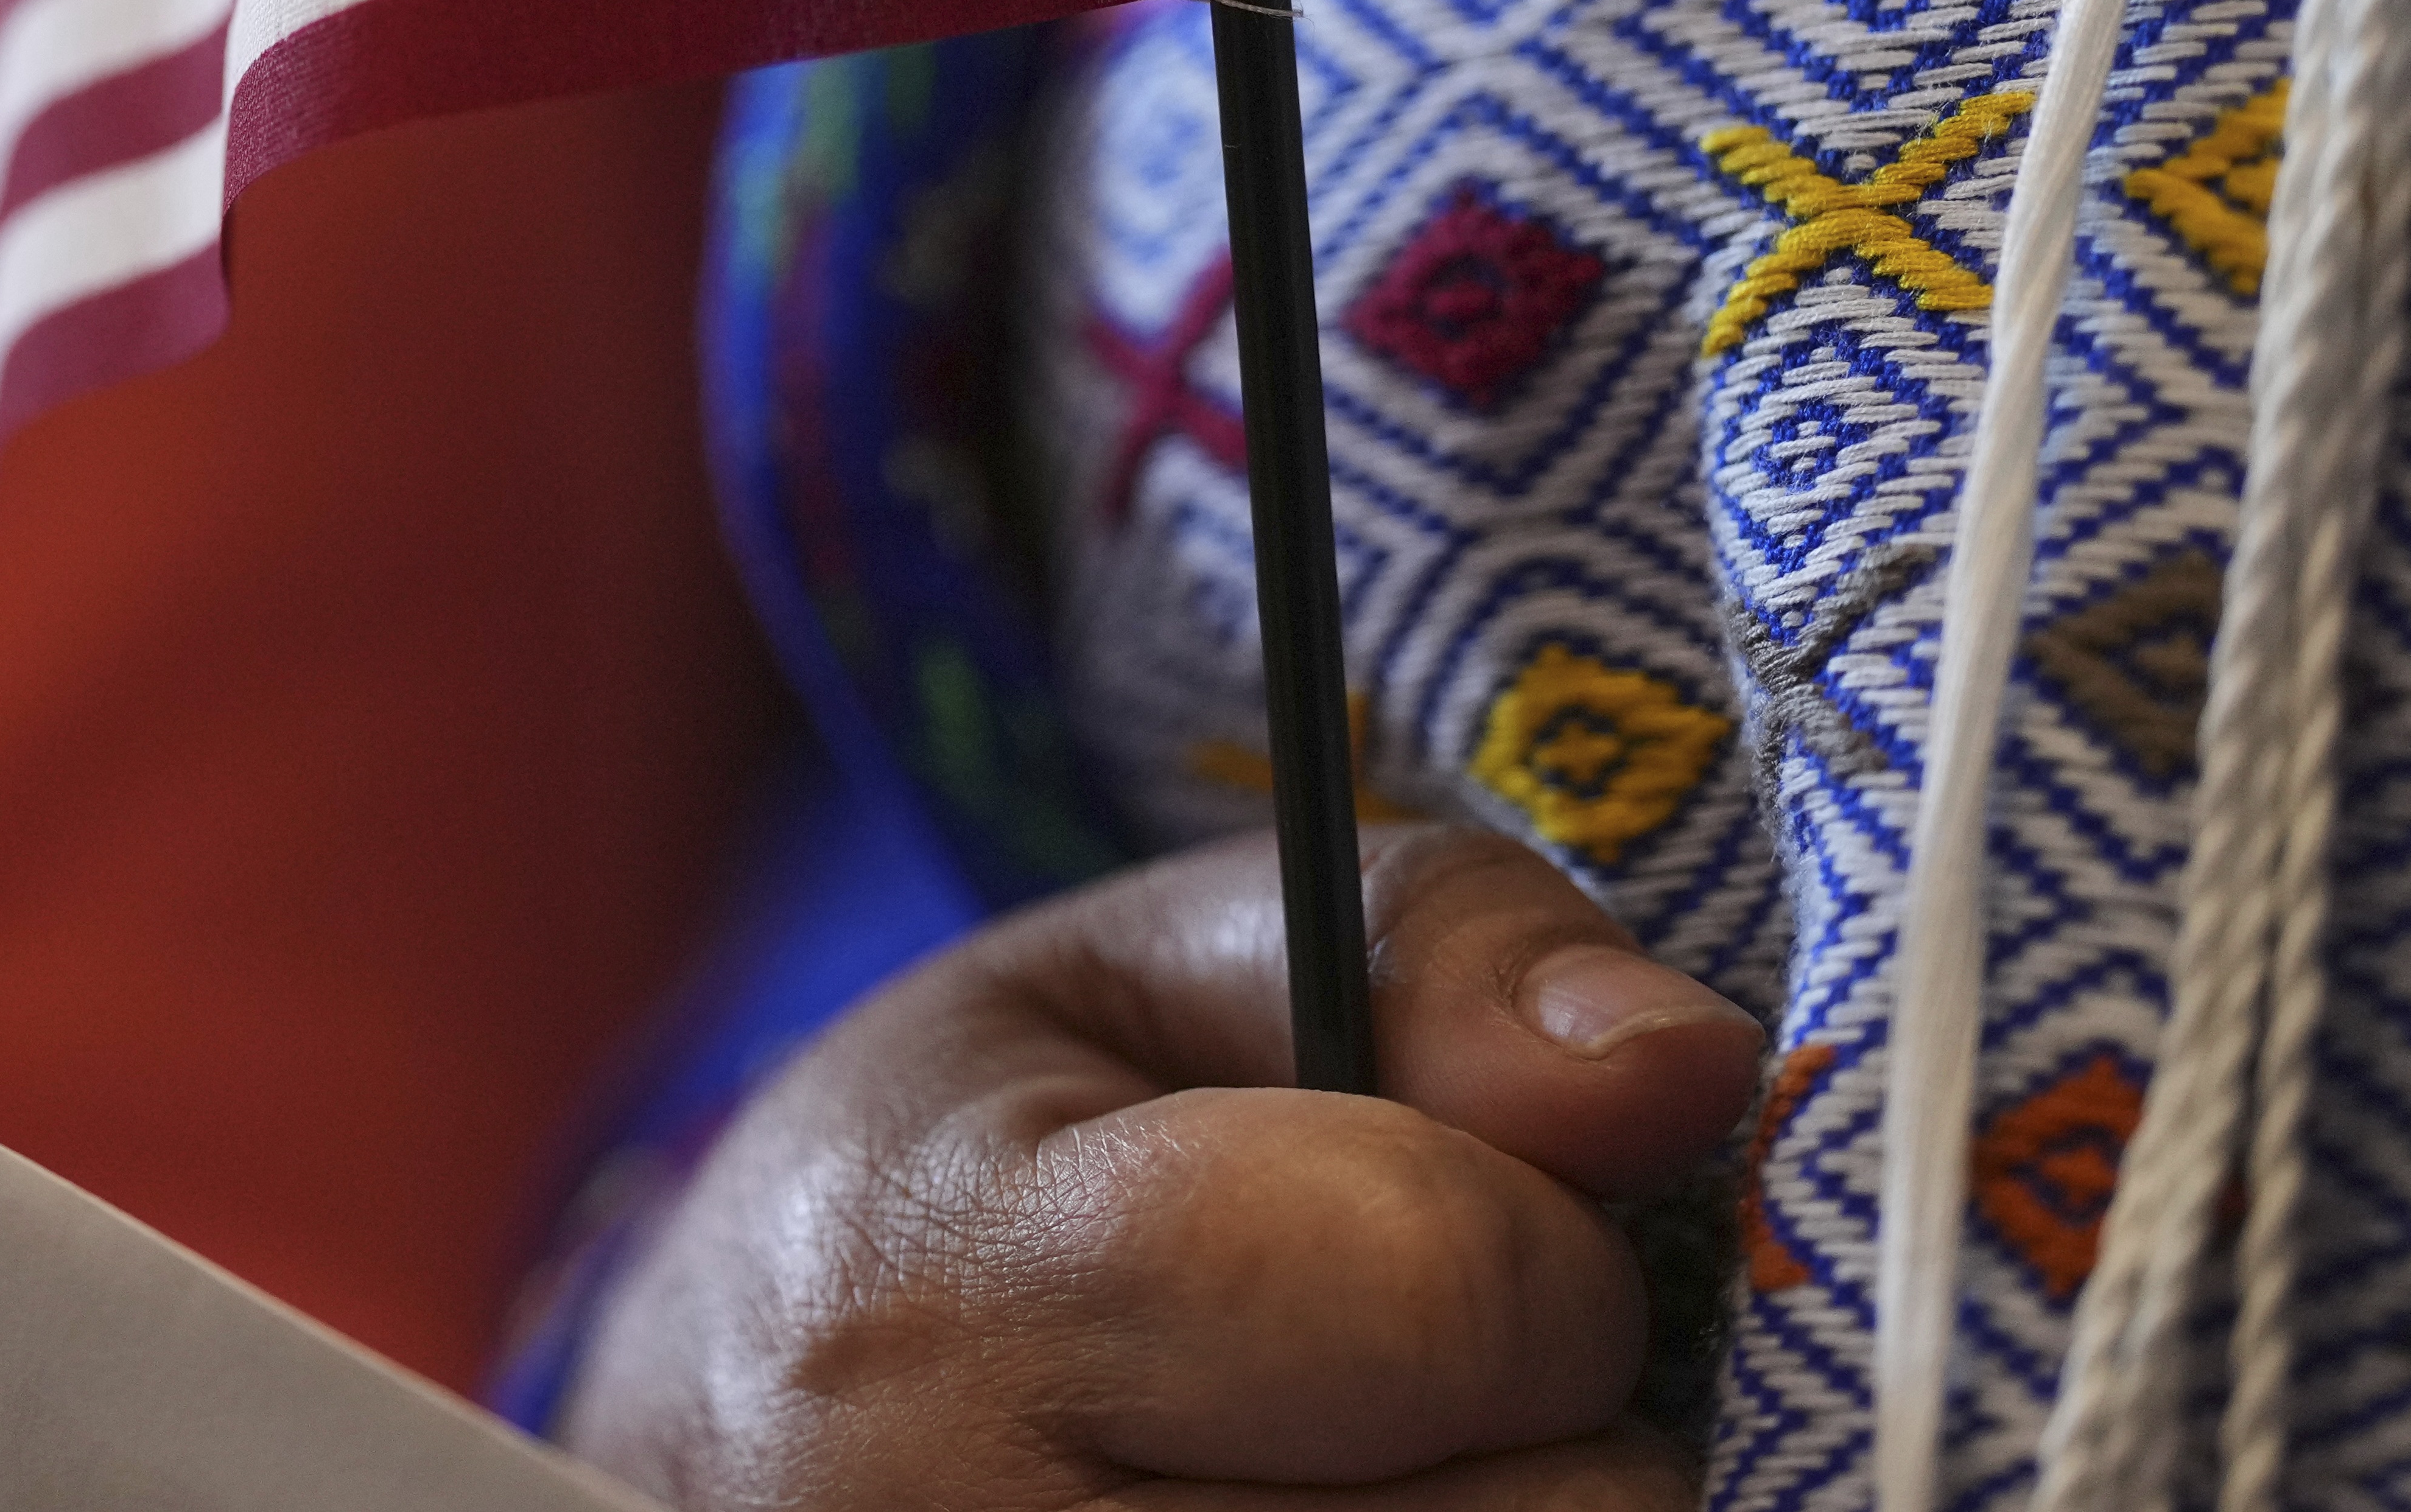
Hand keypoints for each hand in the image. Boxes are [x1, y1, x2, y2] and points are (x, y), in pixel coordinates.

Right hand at [564, 821, 1763, 1511]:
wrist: (721, 1458)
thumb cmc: (956, 1176)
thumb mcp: (1148, 974)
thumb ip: (1435, 951)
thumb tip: (1689, 1063)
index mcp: (963, 1303)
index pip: (1444, 1292)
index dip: (1527, 1239)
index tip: (1435, 1224)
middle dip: (1546, 1432)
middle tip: (1385, 1392)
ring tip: (1363, 1483)